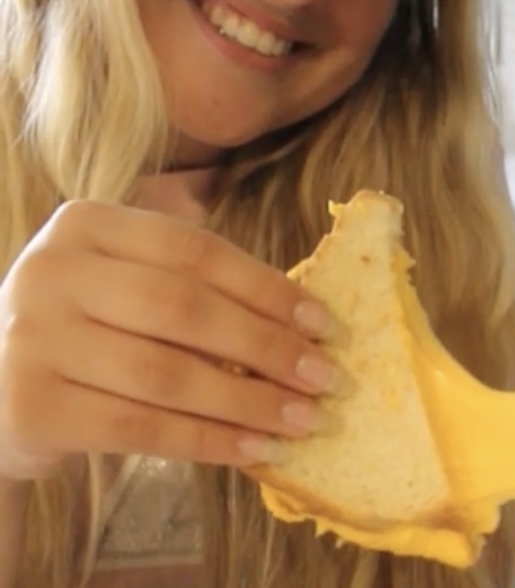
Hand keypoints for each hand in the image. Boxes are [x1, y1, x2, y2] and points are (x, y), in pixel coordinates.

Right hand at [0, 200, 338, 480]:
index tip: (325, 324)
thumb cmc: (92, 327)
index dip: (269, 288)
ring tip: (304, 421)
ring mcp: (31, 339)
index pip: (196, 252)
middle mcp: (51, 272)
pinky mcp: (29, 406)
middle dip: (267, 347)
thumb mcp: (128, 280)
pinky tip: (256, 450)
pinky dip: (208, 441)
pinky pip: (140, 427)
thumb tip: (308, 317)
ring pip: (166, 374)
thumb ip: (198, 280)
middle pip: (185, 310)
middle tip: (326, 378)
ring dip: (249, 402)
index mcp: (86, 224)